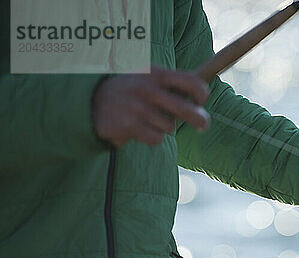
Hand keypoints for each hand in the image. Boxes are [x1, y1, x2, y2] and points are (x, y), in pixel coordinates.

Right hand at [92, 66, 209, 147]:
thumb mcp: (148, 78)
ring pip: (170, 127)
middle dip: (200, 120)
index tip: (201, 101)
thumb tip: (201, 97)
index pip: (191, 81)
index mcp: (156, 73)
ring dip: (164, 128)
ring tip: (150, 120)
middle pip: (186, 110)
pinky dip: (153, 138)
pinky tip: (141, 130)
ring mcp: (138, 107)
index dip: (202, 93)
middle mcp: (148, 89)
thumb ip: (172, 84)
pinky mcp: (128, 125)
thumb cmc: (131, 92)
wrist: (91, 101)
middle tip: (203, 126)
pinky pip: (156, 139)